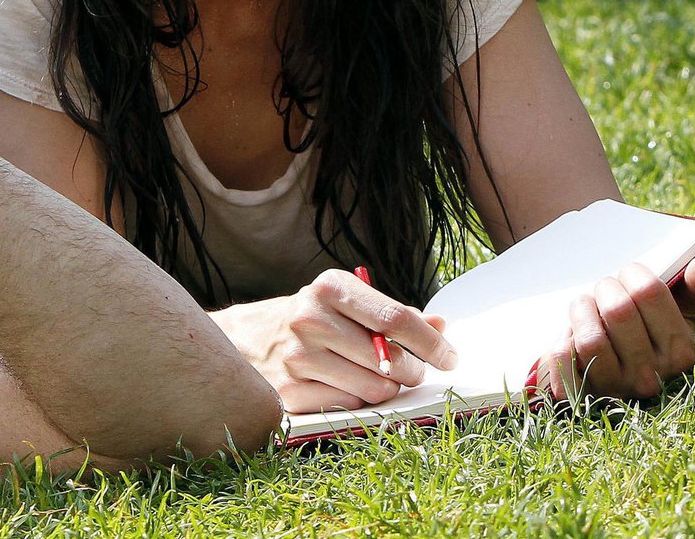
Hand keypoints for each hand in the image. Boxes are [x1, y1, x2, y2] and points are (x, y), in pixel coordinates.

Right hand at [211, 269, 458, 413]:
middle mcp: (310, 319)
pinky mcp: (290, 392)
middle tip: (408, 368)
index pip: (396, 318)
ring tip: (371, 374)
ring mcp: (297, 358)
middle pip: (391, 359)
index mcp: (329, 287)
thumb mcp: (345, 302)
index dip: (432, 343)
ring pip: (376, 388)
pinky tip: (343, 385)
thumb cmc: (309, 318)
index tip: (449, 357)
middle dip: (412, 370)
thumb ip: (393, 313)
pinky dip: (358, 400)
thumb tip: (441, 327)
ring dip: (386, 387)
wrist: (245, 339)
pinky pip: (352, 406)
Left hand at [539, 257, 694, 401]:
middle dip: (605, 289)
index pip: (648, 291)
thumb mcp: (679, 313)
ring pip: (590, 338)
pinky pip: (563, 359)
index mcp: (680, 351)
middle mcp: (651, 375)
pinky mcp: (583, 394)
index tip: (629, 276)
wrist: (616, 374)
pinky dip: (561, 341)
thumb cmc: (649, 333)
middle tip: (605, 291)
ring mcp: (616, 387)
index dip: (632, 273)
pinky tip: (570, 335)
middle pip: (617, 311)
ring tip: (585, 308)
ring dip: (580, 311)